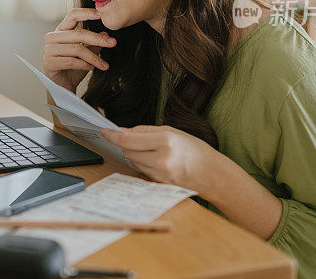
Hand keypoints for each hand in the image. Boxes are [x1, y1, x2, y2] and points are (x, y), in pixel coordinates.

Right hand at [43, 8, 116, 91]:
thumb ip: (93, 43)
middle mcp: (52, 37)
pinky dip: (84, 65)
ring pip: (77, 49)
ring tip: (103, 64)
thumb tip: (105, 33)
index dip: (87, 13)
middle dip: (98, 39)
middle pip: (78, 33)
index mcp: (60, 31)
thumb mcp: (87, 54)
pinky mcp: (49, 62)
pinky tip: (91, 68)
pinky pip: (71, 61)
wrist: (63, 88)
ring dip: (94, 57)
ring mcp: (49, 50)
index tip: (102, 14)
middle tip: (112, 43)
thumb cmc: (73, 69)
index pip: (73, 15)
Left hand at [101, 125, 217, 193]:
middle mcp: (161, 159)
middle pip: (127, 150)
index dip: (112, 135)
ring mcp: (159, 174)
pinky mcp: (158, 184)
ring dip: (135, 154)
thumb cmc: (194, 149)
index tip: (104, 130)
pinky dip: (143, 164)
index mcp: (165, 141)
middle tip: (141, 140)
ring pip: (132, 161)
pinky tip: (157, 161)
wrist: (211, 173)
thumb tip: (122, 131)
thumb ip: (145, 131)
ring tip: (154, 151)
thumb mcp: (171, 131)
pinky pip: (140, 171)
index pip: (128, 139)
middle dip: (128, 143)